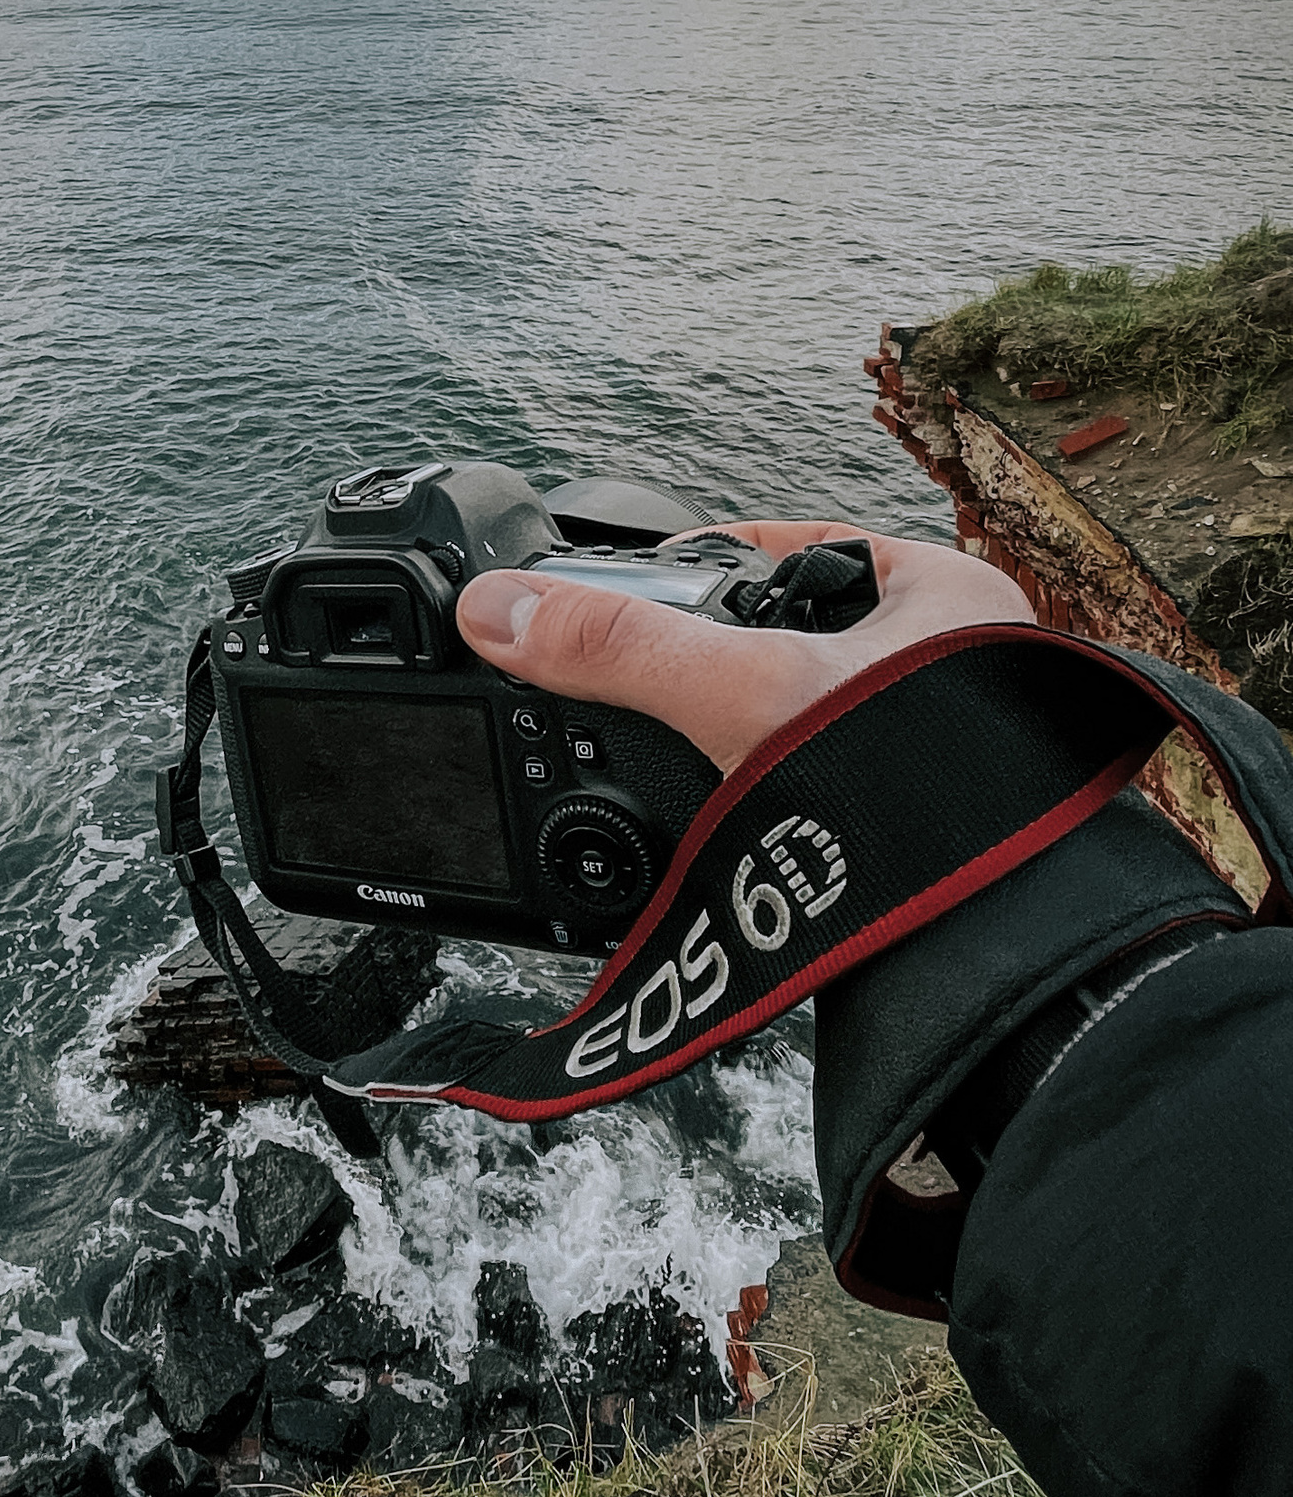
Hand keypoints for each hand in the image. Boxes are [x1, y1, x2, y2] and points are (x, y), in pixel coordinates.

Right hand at [456, 522, 1032, 775]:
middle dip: (727, 650)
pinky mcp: (919, 832)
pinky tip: (728, 812)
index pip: (810, 546)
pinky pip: (823, 791)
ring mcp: (943, 758)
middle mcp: (960, 671)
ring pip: (809, 718)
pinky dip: (771, 798)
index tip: (656, 565)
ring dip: (743, 730)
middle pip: (800, 635)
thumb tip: (504, 610)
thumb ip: (622, 649)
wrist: (993, 950)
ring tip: (678, 738)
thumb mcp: (749, 693)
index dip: (726, 550)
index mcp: (945, 599)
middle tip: (653, 660)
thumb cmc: (933, 802)